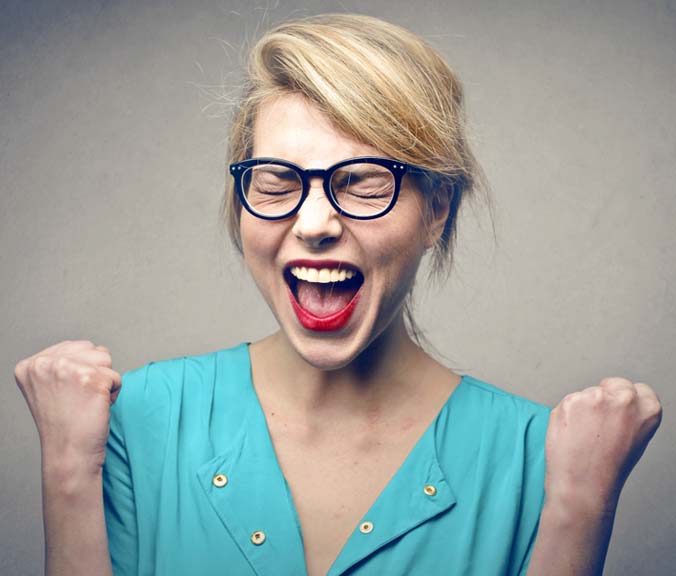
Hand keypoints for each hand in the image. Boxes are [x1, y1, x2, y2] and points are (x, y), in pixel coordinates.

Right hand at [14, 340, 121, 472]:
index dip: (80, 372)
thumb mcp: (48, 388)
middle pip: (92, 350)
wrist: (69, 454)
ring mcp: (68, 369)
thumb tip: (93, 349)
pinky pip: (116, 377)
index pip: (74, 347)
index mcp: (30, 365)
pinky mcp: (92, 378)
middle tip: (78, 400)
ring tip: (87, 402)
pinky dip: (113, 393)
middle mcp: (45, 363)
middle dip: (94, 374)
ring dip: (104, 381)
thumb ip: (61, 363)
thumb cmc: (64, 424)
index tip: (67, 395)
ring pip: (105, 360)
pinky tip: (96, 408)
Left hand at [544, 378, 662, 515]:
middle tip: (598, 424)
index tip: (618, 410)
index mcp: (648, 409)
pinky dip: (567, 414)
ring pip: (587, 393)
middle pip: (611, 384)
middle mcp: (624, 399)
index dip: (626, 399)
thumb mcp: (635, 438)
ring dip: (583, 408)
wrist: (583, 485)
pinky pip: (568, 402)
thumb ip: (630, 415)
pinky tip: (572, 434)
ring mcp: (595, 397)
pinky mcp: (570, 401)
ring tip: (585, 436)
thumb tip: (615, 400)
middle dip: (604, 397)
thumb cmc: (608, 468)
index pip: (639, 389)